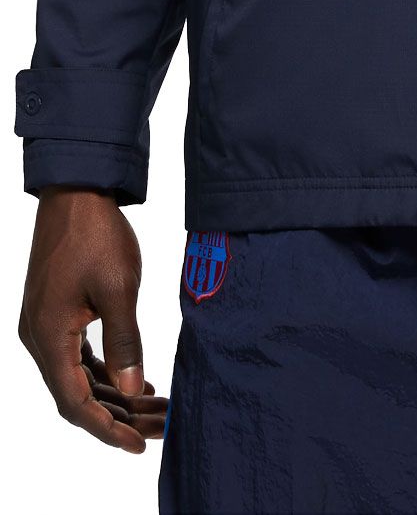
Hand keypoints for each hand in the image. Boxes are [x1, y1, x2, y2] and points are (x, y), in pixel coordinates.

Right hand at [19, 186, 166, 450]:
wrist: (77, 189)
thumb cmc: (96, 234)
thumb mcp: (119, 289)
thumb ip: (125, 343)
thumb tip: (132, 390)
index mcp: (48, 336)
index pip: (74, 403)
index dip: (106, 429)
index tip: (138, 445)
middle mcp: (39, 337)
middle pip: (76, 395)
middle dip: (118, 415)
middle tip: (159, 425)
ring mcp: (44, 325)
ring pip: (77, 377)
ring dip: (114, 394)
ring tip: (155, 405)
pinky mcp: (54, 312)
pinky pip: (76, 356)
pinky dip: (104, 371)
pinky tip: (135, 377)